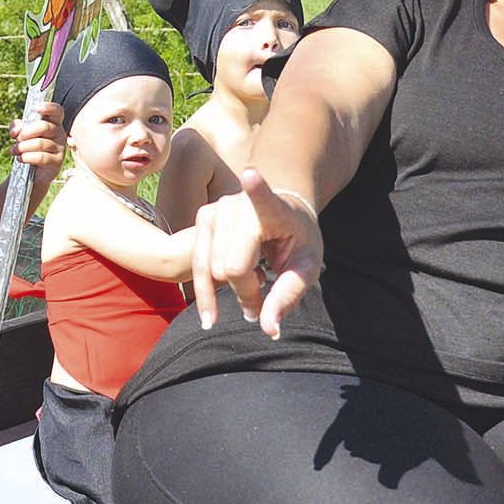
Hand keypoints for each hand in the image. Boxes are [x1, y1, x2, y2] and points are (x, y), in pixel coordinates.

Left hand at [9, 102, 65, 174]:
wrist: (32, 171)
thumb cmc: (29, 148)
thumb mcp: (21, 134)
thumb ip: (17, 127)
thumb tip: (16, 130)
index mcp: (53, 123)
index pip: (57, 111)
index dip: (48, 107)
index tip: (36, 108)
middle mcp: (60, 133)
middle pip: (44, 126)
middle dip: (26, 132)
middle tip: (17, 139)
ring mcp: (60, 148)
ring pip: (40, 143)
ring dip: (23, 147)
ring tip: (15, 150)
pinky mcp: (57, 162)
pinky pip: (41, 157)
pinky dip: (27, 157)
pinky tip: (20, 158)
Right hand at [191, 168, 321, 334]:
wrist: (282, 212)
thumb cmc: (298, 240)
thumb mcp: (306, 269)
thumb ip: (288, 297)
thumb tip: (269, 330)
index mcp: (275, 210)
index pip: (264, 198)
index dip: (256, 189)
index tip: (250, 173)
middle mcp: (241, 204)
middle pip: (232, 267)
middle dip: (247, 293)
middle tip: (264, 295)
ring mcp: (218, 208)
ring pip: (211, 270)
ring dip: (229, 291)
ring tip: (253, 286)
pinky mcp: (203, 217)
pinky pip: (196, 265)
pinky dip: (207, 289)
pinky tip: (224, 293)